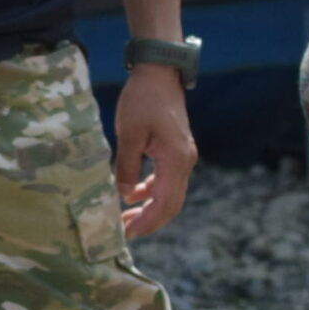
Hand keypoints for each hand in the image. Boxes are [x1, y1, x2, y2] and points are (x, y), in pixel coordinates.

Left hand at [113, 64, 197, 238]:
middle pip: (172, 204)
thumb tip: (125, 195)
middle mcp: (185, 163)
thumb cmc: (143, 100)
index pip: (165, 203)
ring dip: (149, 209)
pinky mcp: (176, 152)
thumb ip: (128, 167)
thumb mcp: (128, 134)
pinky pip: (167, 181)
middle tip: (123, 233)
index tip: (126, 234)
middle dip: (149, 222)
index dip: (147, 222)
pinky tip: (132, 196)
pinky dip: (151, 193)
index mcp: (176, 160)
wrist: (160, 75)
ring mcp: (183, 158)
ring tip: (124, 218)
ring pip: (170, 194)